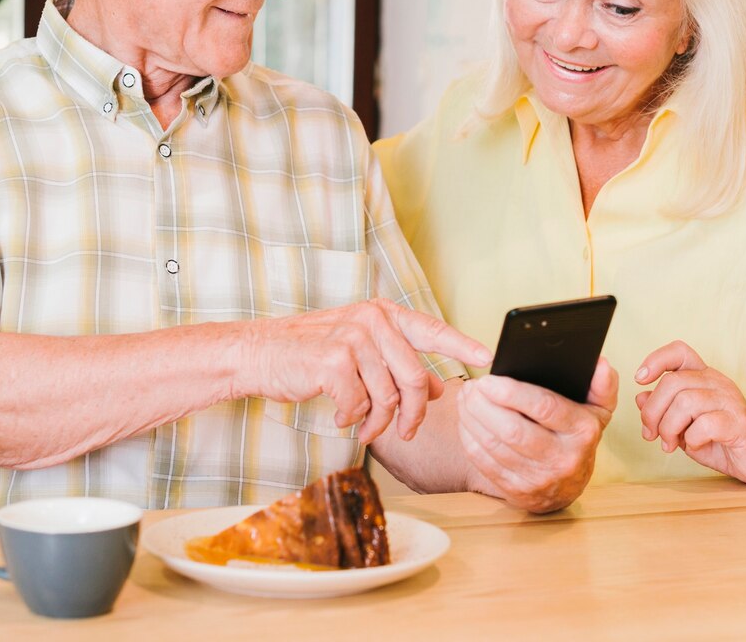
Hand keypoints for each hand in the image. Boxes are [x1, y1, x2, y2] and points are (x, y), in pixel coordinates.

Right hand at [240, 298, 491, 443]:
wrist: (259, 354)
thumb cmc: (309, 355)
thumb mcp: (359, 351)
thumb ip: (397, 363)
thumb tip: (436, 387)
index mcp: (382, 313)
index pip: (431, 329)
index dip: (461, 344)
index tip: (487, 357)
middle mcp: (371, 320)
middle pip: (414, 377)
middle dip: (413, 413)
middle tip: (406, 432)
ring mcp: (352, 338)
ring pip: (388, 396)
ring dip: (379, 422)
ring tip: (363, 426)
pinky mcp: (333, 361)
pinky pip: (360, 404)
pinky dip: (352, 418)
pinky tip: (340, 415)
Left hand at [456, 358, 617, 512]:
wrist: (569, 486)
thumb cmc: (578, 435)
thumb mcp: (598, 409)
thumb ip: (602, 384)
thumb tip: (600, 364)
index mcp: (582, 431)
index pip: (544, 407)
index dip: (512, 392)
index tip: (488, 379)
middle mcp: (563, 458)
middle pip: (512, 430)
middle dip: (484, 405)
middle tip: (471, 386)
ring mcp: (539, 478)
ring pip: (494, 446)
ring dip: (472, 419)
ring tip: (465, 399)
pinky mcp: (517, 492)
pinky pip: (484, 463)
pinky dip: (470, 438)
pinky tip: (466, 421)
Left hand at [634, 341, 745, 485]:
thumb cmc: (722, 439)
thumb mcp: (685, 425)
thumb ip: (664, 410)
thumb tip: (640, 397)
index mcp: (704, 377)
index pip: (679, 351)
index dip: (655, 359)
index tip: (640, 379)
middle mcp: (717, 383)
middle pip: (673, 382)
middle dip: (653, 411)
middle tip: (651, 433)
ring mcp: (730, 401)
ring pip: (685, 402)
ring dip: (669, 427)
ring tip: (669, 444)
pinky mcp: (739, 423)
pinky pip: (705, 424)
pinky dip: (692, 438)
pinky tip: (694, 445)